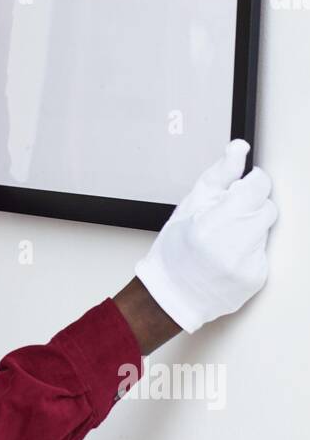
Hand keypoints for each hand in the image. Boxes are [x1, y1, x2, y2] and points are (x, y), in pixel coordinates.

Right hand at [134, 139, 277, 333]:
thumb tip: (240, 148)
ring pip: (266, 230)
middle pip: (267, 208)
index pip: (259, 186)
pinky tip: (229, 254)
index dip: (250, 183)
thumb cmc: (175, 249)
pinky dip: (250, 249)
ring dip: (250, 229)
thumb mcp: (190, 203)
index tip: (239, 189)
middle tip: (226, 216)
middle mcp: (234, 246)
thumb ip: (220, 173)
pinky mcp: (258, 277)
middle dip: (250, 207)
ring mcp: (248, 265)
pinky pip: (264, 251)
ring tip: (224, 238)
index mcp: (214, 223)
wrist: (172, 292)